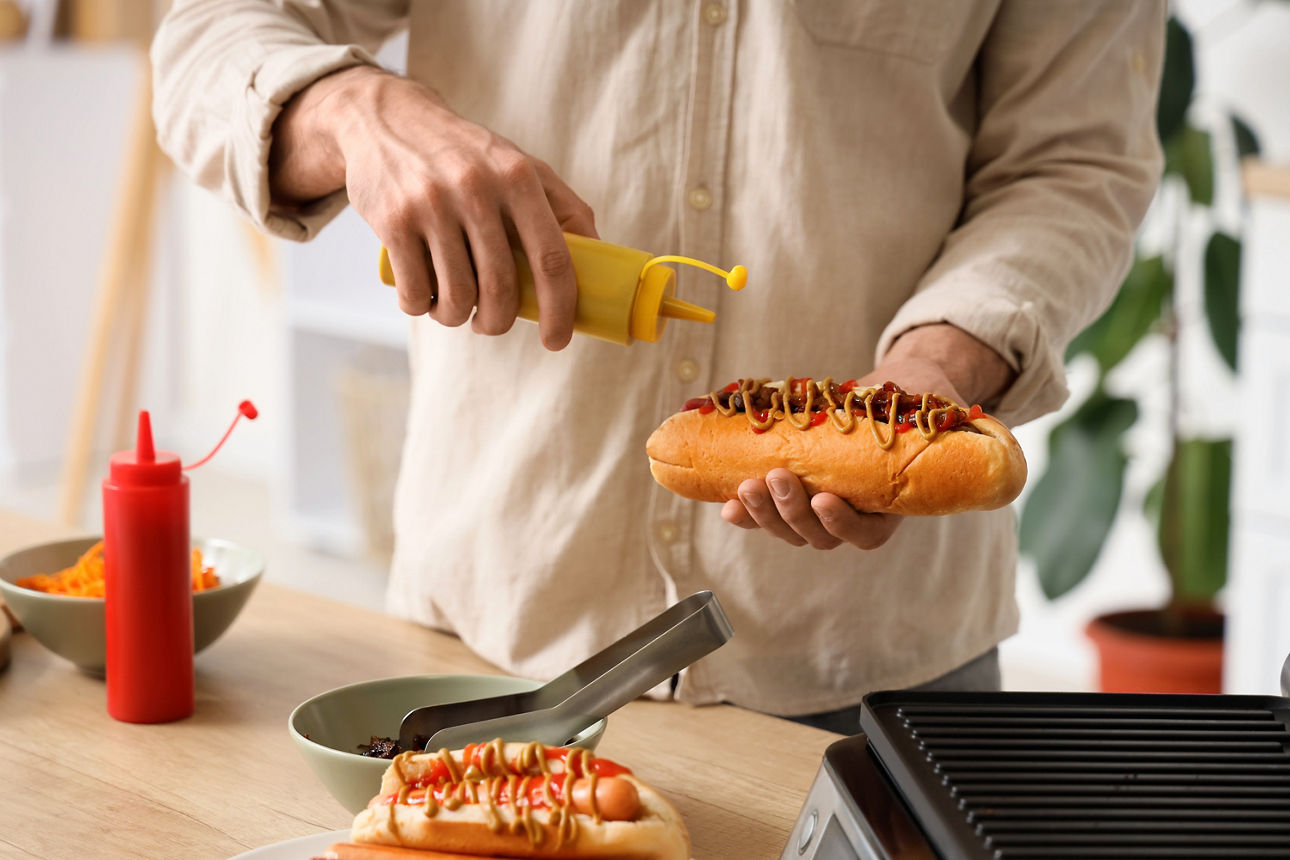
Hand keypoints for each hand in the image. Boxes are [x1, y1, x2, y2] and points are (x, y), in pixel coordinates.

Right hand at [269, 66, 597, 349]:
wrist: (387, 119)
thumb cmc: (467, 155)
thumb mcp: (519, 165)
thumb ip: (563, 208)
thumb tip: (600, 261)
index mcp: (518, 177)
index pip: (552, 258)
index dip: (560, 309)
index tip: (556, 339)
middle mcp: (476, 188)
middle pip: (501, 288)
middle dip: (498, 322)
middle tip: (491, 323)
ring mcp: (431, 205)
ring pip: (456, 297)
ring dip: (456, 318)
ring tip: (453, 308)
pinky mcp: (392, 220)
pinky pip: (414, 292)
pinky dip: (421, 307)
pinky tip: (423, 298)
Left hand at [719, 324, 1014, 549]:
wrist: (897, 391)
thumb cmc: (916, 403)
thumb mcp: (931, 410)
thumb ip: (937, 418)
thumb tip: (951, 409)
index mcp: (890, 506)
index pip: (867, 535)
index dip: (843, 524)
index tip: (826, 498)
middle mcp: (854, 514)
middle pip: (818, 536)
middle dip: (790, 513)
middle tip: (774, 479)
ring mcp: (820, 506)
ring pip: (789, 529)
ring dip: (763, 513)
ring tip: (745, 487)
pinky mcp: (793, 492)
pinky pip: (765, 514)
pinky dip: (743, 512)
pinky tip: (724, 503)